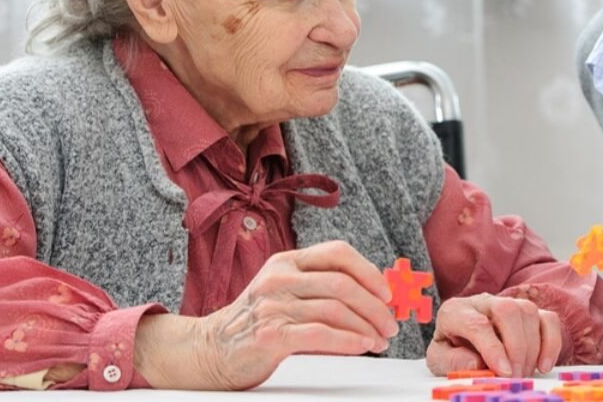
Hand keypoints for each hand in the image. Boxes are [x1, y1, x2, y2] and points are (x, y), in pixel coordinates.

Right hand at [135, 240, 398, 389]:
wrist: (212, 349)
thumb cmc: (257, 322)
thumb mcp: (286, 292)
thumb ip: (320, 288)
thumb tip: (374, 297)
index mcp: (287, 261)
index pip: (338, 253)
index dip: (369, 271)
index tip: (387, 293)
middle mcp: (280, 277)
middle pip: (343, 284)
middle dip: (375, 306)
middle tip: (391, 324)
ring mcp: (274, 305)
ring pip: (335, 310)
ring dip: (366, 327)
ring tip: (379, 340)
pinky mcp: (271, 334)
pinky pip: (320, 333)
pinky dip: (348, 340)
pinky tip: (362, 345)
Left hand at [426, 293, 562, 377]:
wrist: (459, 345)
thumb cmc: (451, 353)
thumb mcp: (440, 361)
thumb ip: (453, 362)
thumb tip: (477, 363)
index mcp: (455, 312)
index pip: (477, 324)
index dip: (493, 349)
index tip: (504, 373)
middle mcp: (482, 302)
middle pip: (508, 310)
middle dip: (516, 347)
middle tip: (515, 377)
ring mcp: (508, 304)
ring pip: (528, 311)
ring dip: (532, 348)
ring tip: (522, 374)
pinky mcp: (529, 313)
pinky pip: (548, 319)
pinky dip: (551, 343)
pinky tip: (543, 366)